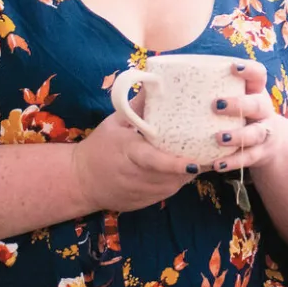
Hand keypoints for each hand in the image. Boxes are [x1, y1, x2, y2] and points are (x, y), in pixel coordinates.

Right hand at [70, 103, 208, 214]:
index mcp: (129, 153)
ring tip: (199, 159)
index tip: (194, 162)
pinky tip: (182, 171)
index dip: (175, 164)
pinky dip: (175, 182)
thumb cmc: (99, 147)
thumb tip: (154, 83)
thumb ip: (137, 106)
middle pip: (170, 176)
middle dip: (190, 166)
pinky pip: (166, 193)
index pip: (155, 161)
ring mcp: (139, 193)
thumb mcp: (114, 122)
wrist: (80, 181)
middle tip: (207, 152)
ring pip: (171, 187)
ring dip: (186, 175)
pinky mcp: (142, 204)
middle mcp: (135, 176)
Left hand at [209, 60, 286, 173]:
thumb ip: (207, 89)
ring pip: (256, 133)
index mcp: (254, 91)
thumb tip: (156, 82)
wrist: (269, 143)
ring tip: (219, 138)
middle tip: (216, 105)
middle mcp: (263, 110)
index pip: (259, 74)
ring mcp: (264, 132)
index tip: (232, 67)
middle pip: (258, 104)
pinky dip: (233, 162)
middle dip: (239, 104)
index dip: (249, 70)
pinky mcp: (260, 153)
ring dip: (238, 136)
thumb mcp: (232, 97)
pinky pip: (248, 158)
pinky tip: (217, 165)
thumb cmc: (238, 114)